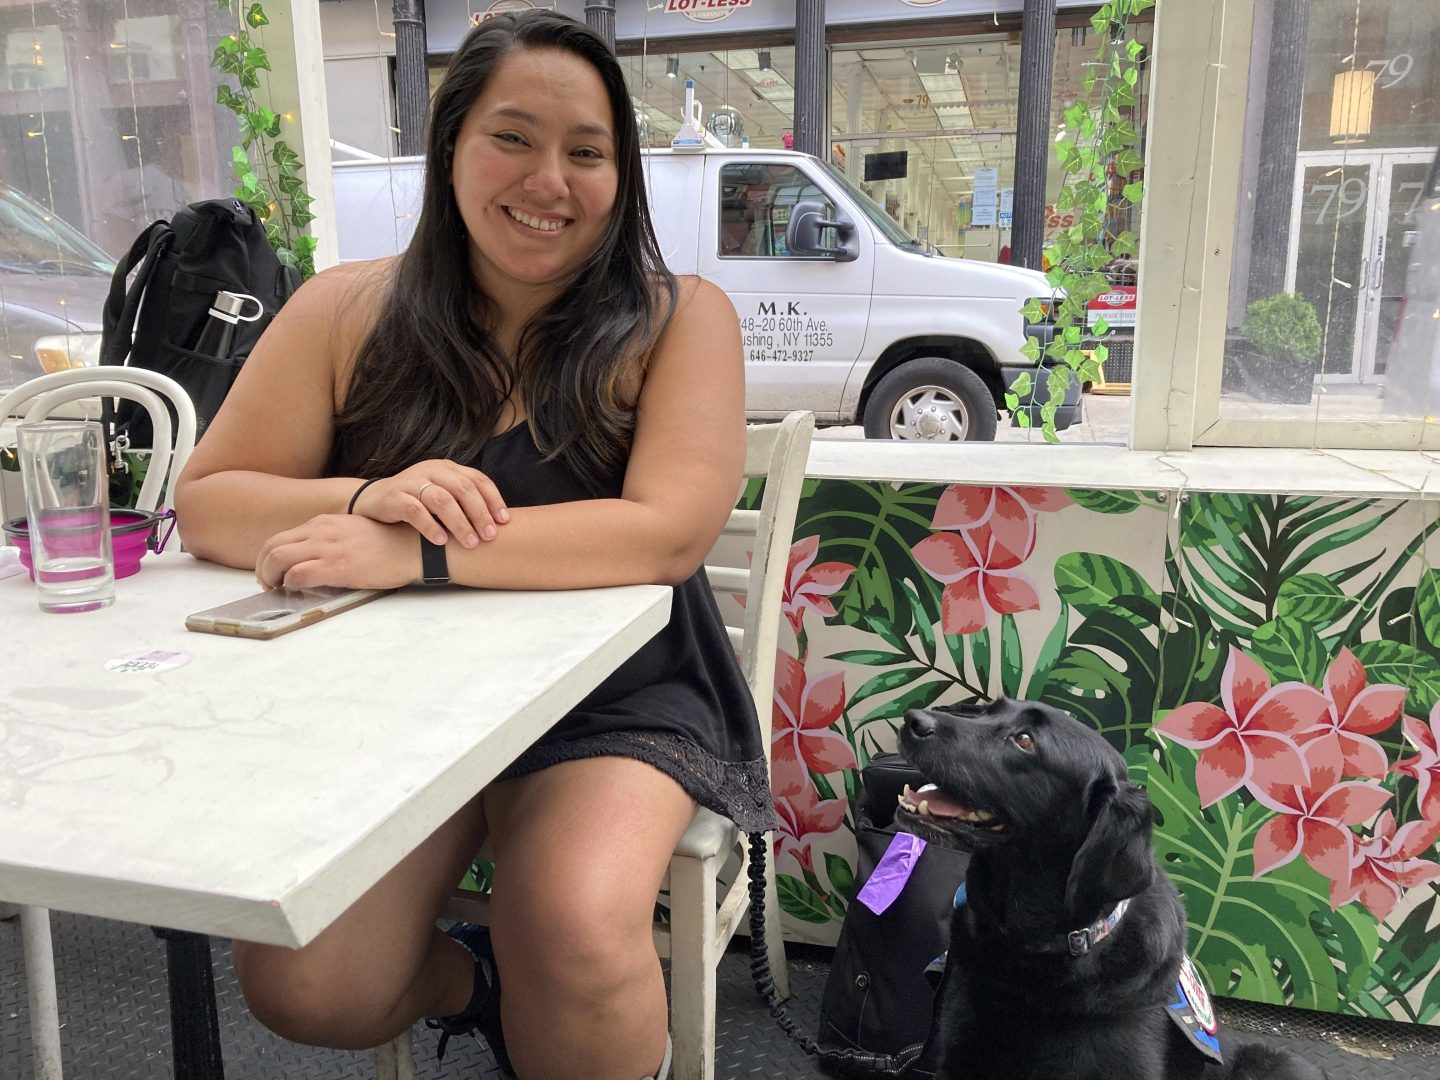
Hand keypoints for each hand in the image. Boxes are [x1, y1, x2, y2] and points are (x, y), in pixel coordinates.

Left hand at [256, 514, 422, 590]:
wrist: (412, 547)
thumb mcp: (352, 533)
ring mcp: (327, 548)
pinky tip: (298, 591)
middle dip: (263, 569)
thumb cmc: (388, 544)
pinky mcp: (336, 566)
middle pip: (271, 547)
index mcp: (323, 523)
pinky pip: (297, 574)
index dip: (268, 558)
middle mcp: (320, 531)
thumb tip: (313, 560)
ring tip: (278, 590)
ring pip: (277, 559)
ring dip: (270, 577)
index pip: (280, 538)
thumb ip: (330, 541)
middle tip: (268, 585)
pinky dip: (290, 584)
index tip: (272, 574)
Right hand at [351, 460, 507, 547]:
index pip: (477, 479)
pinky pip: (415, 511)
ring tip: (470, 543)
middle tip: (489, 536)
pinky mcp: (394, 497)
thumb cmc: (415, 502)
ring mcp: (411, 482)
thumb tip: (496, 523)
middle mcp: (431, 471)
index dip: (493, 500)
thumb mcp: (440, 495)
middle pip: (463, 489)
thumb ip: (462, 501)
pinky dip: (430, 527)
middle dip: (480, 513)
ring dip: (459, 523)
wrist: (372, 500)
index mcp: (447, 468)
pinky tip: (440, 541)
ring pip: (442, 500)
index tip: (504, 521)